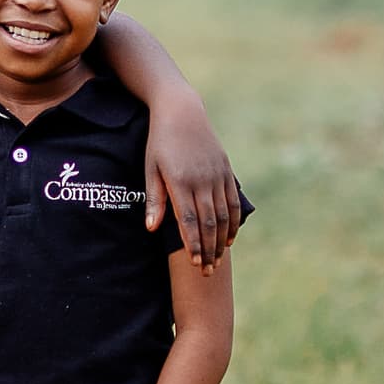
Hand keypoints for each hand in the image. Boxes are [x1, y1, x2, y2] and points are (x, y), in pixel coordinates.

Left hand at [143, 105, 246, 268]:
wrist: (181, 111)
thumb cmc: (160, 142)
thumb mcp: (150, 168)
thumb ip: (155, 199)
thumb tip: (152, 229)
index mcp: (180, 181)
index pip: (188, 221)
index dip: (193, 245)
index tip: (195, 265)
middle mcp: (202, 179)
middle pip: (209, 222)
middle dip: (209, 250)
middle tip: (207, 272)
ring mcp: (217, 175)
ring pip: (224, 215)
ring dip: (221, 241)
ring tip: (218, 260)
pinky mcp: (226, 170)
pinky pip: (233, 201)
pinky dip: (233, 222)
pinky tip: (229, 238)